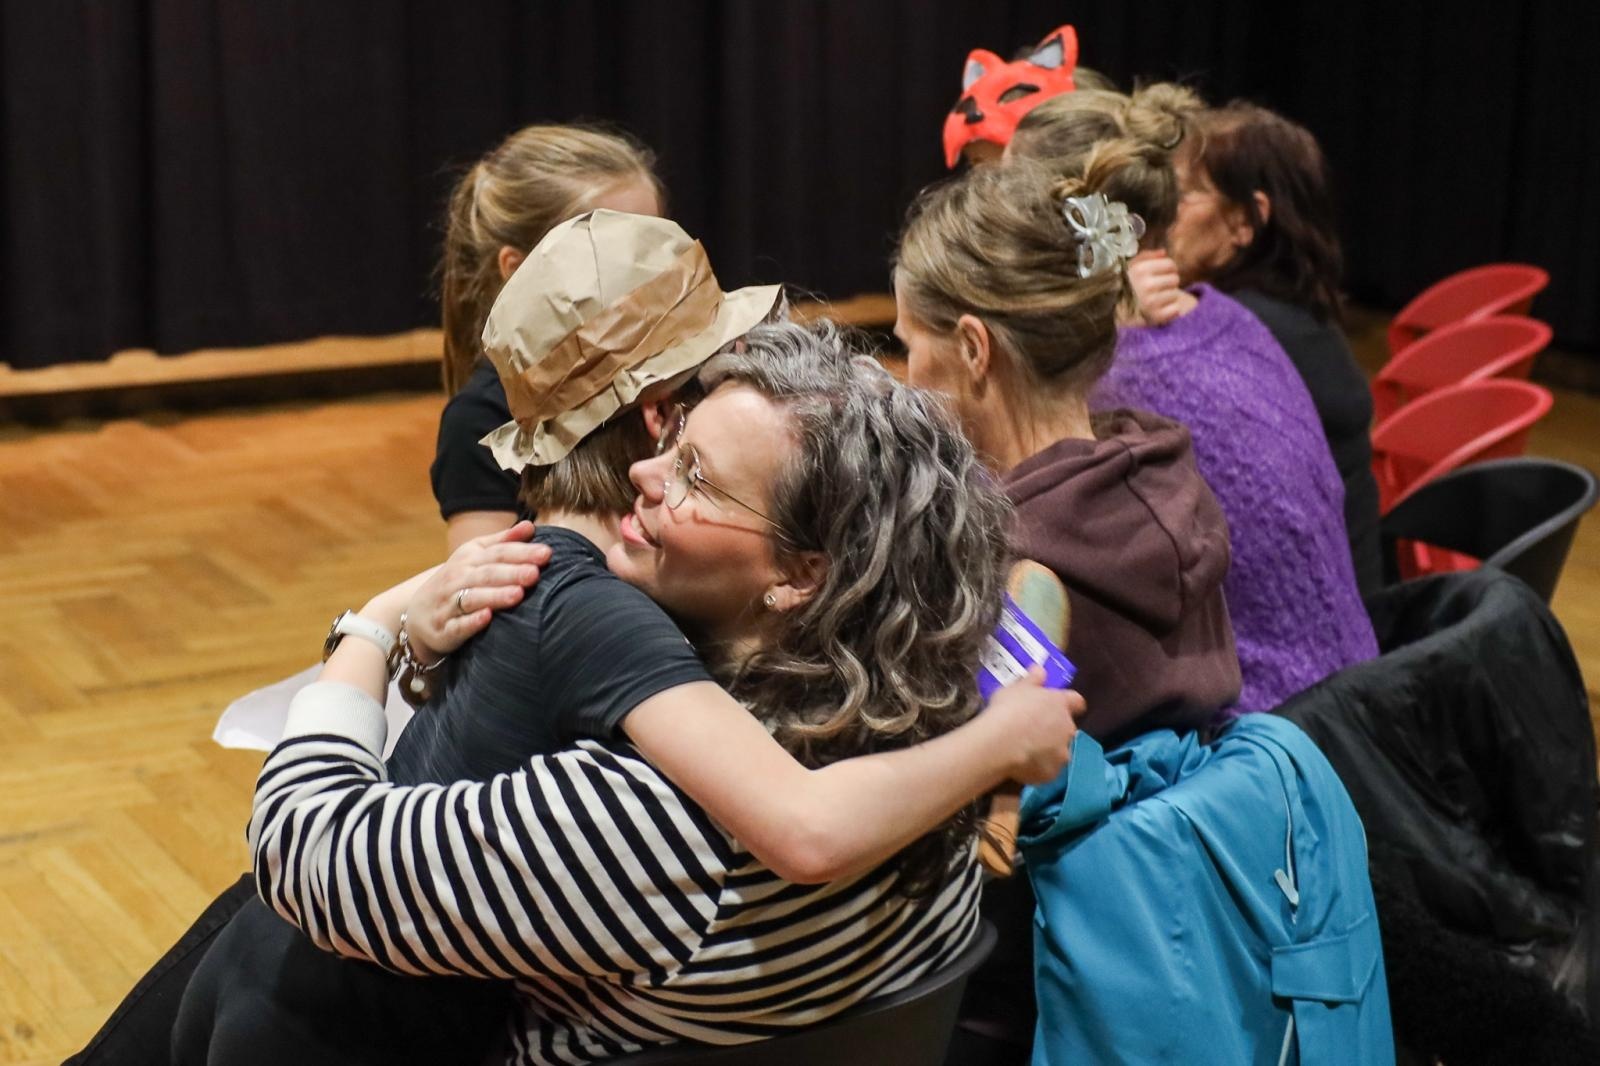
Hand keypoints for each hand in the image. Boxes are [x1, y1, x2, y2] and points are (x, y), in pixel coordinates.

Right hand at [403, 520, 550, 662]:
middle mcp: (457, 579)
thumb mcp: (475, 556)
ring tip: (518, 594)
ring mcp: (449, 604)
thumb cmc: (458, 580)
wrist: (419, 614)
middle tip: (535, 573)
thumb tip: (530, 526)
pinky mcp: (445, 629)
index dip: (521, 552)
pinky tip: (487, 618)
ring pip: (473, 598)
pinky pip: (458, 625)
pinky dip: (472, 622)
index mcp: (468, 558)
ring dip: (495, 596)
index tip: (546, 553)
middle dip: (512, 573)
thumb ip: (503, 542)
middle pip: (487, 574)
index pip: (497, 553)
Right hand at [984, 666, 1084, 784]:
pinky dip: (1038, 768)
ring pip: (1059, 751)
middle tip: (1033, 731)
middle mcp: (1068, 729)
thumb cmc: (1008, 709)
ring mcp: (1062, 753)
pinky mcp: (1052, 774)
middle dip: (1055, 730)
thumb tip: (1040, 669)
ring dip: (1048, 750)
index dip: (1069, 703)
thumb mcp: (1016, 688)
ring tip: (1027, 751)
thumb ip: (1032, 679)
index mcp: (1061, 704)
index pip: (1077, 701)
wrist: (1000, 742)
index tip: (1058, 705)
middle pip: (1067, 728)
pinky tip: (1022, 766)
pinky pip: (1047, 770)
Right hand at [1127, 250, 1190, 325]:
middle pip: (1175, 278)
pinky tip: (1160, 309)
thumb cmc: (1130, 284)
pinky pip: (1175, 309)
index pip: (1170, 264)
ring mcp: (1151, 302)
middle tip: (1160, 287)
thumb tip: (1163, 252)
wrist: (1120, 312)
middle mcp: (1145, 285)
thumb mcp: (1133, 266)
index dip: (1169, 268)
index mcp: (1140, 270)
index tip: (1163, 273)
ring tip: (1158, 298)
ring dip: (1169, 296)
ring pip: (1175, 294)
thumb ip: (1147, 256)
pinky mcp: (1156, 316)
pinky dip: (1171, 310)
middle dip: (1169, 282)